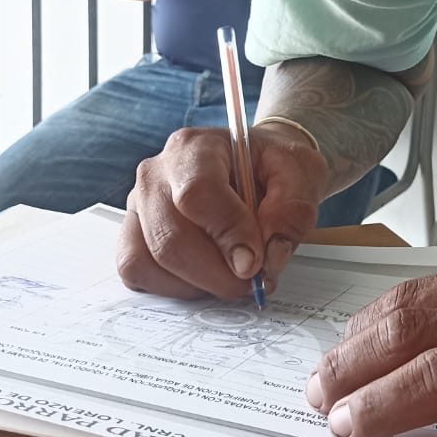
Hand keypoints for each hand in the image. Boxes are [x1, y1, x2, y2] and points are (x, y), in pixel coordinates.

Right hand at [117, 124, 327, 299]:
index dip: (227, 234)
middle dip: (216, 273)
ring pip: (148, 260)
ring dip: (196, 284)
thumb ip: (293, 209)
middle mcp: (156, 174)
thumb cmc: (273, 165)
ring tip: (232, 277)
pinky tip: (206, 278)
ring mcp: (139, 206)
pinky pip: (138, 273)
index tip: (256, 262)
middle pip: (169, 236)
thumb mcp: (303, 173)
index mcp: (195, 148)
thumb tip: (269, 254)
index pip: (198, 194)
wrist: (258, 164)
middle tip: (252, 282)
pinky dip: (174, 288)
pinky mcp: (133, 235)